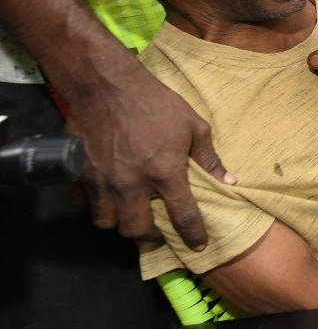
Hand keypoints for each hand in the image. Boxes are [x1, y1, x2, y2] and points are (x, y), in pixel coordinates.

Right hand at [68, 65, 232, 248]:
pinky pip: (81, 204)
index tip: (198, 244)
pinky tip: (104, 199)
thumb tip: (228, 181)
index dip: (193, 234)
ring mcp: (101, 180)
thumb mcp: (193, 125)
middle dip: (149, 236)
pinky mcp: (78, 172)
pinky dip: (92, 207)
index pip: (183, 216)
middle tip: (157, 229)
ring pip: (106, 222)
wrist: (106, 84)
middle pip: (136, 230)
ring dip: (119, 223)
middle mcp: (131, 183)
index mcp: (165, 172)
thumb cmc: (156, 102)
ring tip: (129, 214)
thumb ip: (209, 157)